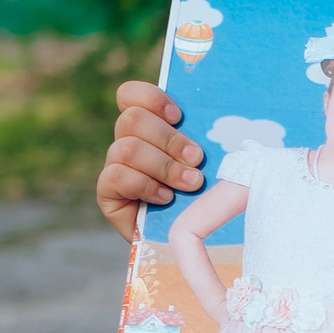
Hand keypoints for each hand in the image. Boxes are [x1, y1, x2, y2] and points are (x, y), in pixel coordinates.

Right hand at [97, 81, 203, 241]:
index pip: (131, 95)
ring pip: (127, 148)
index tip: (179, 115)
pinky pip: (117, 176)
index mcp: (150, 125)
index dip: (151, 98)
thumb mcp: (212, 158)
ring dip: (164, 166)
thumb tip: (225, 116)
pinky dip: (146, 186)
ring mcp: (115, 166)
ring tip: (191, 183)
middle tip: (197, 159)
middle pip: (131, 119)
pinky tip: (166, 198)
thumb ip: (209, 136)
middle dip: (169, 139)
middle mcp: (128, 141)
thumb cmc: (209, 191)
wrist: (192, 237)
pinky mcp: (108, 193)